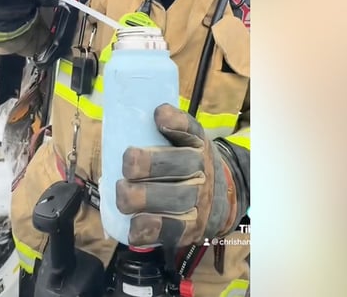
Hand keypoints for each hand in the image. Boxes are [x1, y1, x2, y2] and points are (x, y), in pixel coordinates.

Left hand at [116, 104, 239, 248]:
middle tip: (127, 166)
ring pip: (178, 199)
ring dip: (146, 198)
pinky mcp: (192, 229)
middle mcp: (203, 170)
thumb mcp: (184, 142)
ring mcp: (200, 201)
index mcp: (198, 144)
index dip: (176, 122)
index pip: (190, 130)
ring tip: (123, 195)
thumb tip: (141, 117)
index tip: (158, 116)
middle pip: (183, 165)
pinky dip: (152, 229)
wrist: (224, 200)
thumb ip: (163, 131)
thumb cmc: (187, 166)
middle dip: (151, 164)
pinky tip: (134, 228)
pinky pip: (174, 231)